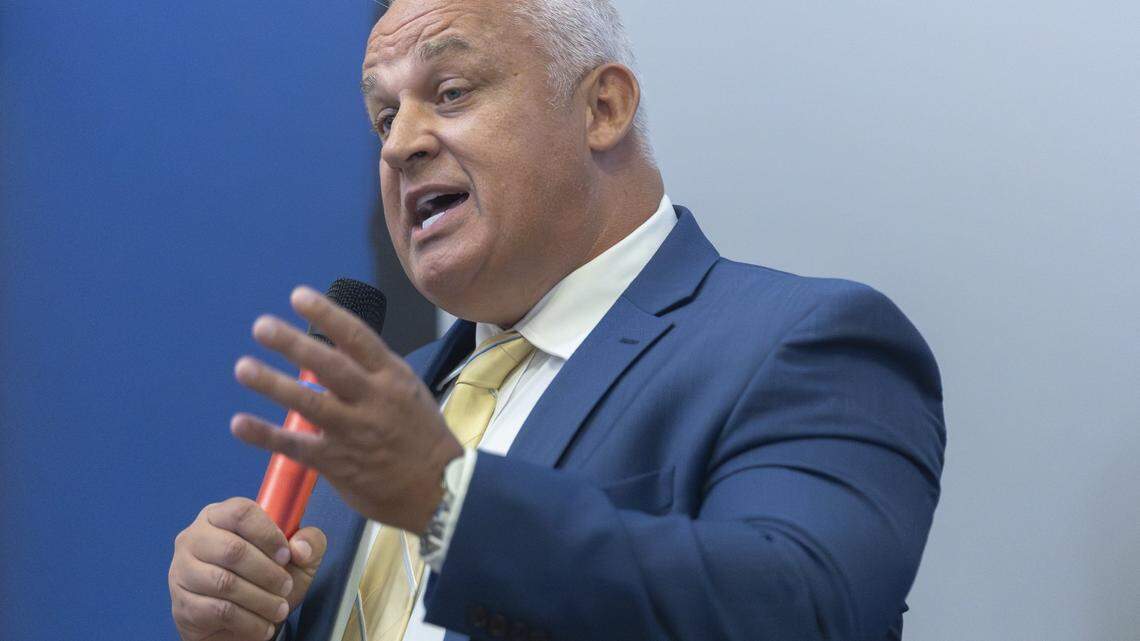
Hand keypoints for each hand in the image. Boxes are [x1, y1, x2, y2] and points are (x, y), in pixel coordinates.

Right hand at [168, 497, 326, 640]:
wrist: (241, 622)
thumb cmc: (265, 581)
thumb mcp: (297, 558)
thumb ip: (310, 542)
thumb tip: (301, 548)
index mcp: (219, 516)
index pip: (241, 512)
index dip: (268, 534)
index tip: (286, 555)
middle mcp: (194, 538)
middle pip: (233, 549)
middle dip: (268, 573)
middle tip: (286, 587)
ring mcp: (182, 570)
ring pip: (225, 583)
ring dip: (261, 600)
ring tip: (278, 608)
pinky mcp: (182, 603)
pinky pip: (218, 611)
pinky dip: (248, 621)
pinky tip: (262, 625)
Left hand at [230, 285, 463, 532]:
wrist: (439, 490)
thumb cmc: (423, 438)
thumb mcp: (408, 393)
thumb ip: (373, 374)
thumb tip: (334, 353)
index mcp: (393, 378)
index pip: (357, 337)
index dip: (327, 315)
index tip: (298, 296)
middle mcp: (374, 400)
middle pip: (329, 366)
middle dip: (294, 344)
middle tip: (262, 326)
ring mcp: (355, 432)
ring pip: (308, 404)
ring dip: (272, 384)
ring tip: (243, 367)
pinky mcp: (338, 463)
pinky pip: (295, 446)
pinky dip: (266, 435)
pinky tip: (240, 423)